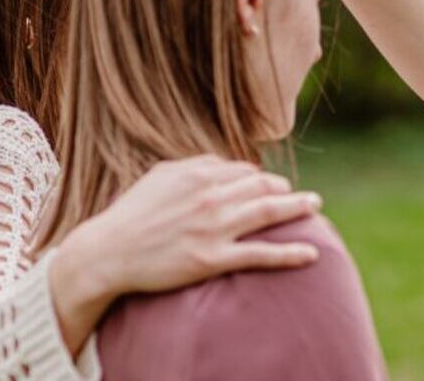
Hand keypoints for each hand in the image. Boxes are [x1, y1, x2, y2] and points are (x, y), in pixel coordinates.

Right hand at [63, 155, 322, 295]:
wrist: (108, 253)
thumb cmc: (131, 216)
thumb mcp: (159, 177)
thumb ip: (193, 166)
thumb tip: (220, 163)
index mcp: (197, 174)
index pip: (244, 170)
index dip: (262, 178)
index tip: (273, 186)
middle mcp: (210, 196)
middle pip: (262, 186)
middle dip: (286, 188)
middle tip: (303, 196)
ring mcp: (213, 228)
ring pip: (268, 212)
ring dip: (298, 208)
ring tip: (315, 207)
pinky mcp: (212, 259)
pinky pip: (260, 255)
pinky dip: (290, 253)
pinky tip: (311, 253)